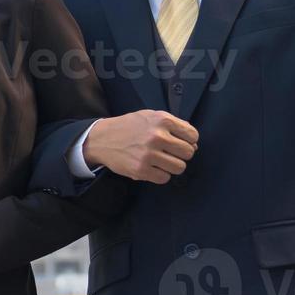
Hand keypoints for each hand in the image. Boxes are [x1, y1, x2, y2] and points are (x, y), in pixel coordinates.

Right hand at [83, 110, 197, 184]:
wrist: (102, 138)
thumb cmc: (129, 127)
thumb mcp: (150, 116)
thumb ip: (173, 125)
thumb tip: (193, 143)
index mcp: (162, 120)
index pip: (193, 135)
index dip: (189, 141)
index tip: (179, 142)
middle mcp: (157, 136)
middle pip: (188, 153)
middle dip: (181, 154)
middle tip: (169, 153)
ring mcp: (149, 154)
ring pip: (179, 167)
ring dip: (172, 166)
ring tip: (161, 161)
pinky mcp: (141, 169)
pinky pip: (165, 178)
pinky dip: (160, 175)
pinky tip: (152, 167)